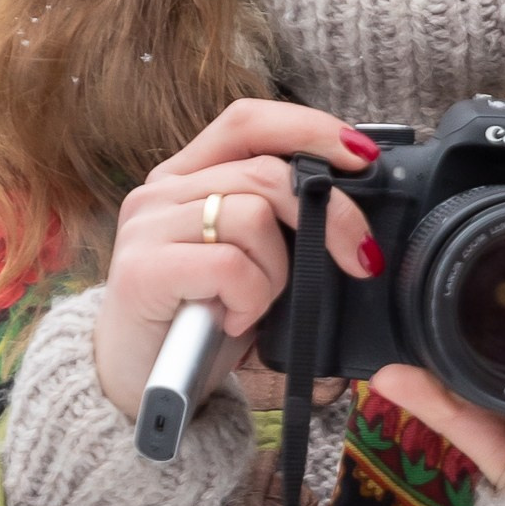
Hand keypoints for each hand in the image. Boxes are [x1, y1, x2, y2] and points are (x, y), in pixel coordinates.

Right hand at [93, 100, 383, 423]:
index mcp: (190, 176)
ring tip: (256, 306)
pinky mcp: (142, 270)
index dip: (310, 129)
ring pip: (253, 216)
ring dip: (278, 273)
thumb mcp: (253, 260)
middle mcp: (163, 190)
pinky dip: (250, 299)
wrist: (140, 383)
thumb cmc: (205, 319)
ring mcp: (148, 227)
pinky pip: (230, 265)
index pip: (249, 121)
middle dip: (332, 216)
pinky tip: (234, 320)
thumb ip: (283, 222)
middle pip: (266, 171)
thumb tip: (358, 213)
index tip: (364, 157)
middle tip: (360, 260)